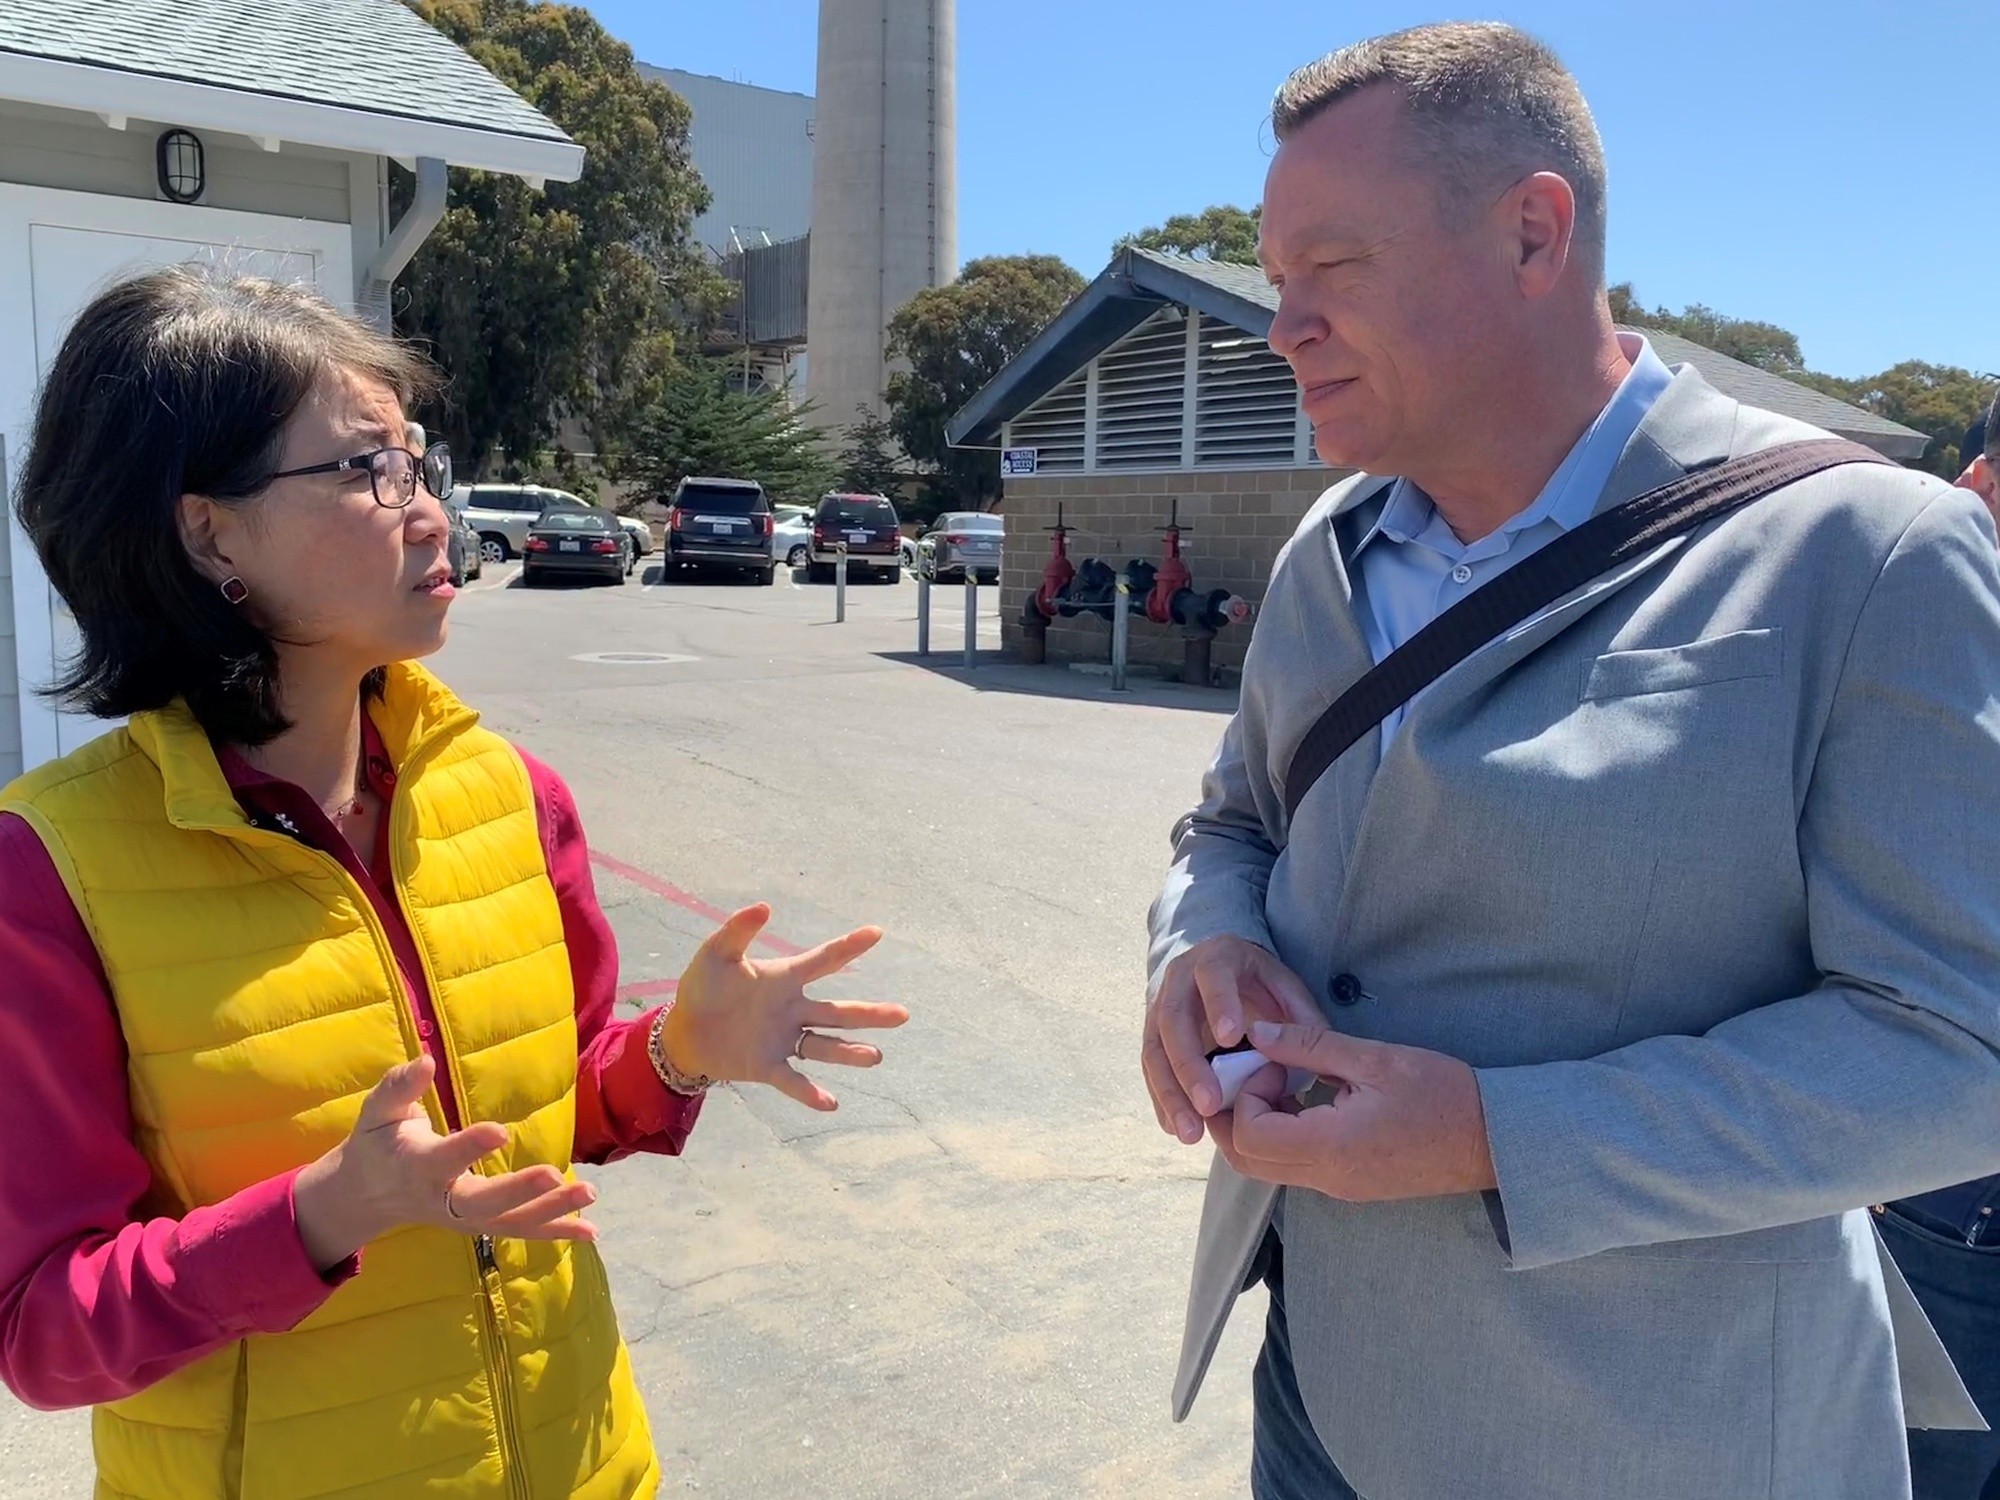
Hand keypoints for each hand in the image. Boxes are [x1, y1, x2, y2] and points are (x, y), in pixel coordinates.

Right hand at [293, 1056, 597, 1272]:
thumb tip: (426, 1061)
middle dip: (519, 1190)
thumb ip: (399, 1087)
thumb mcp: (378, 1112)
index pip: (445, 1159)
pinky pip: (520, 1231)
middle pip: (483, 1202)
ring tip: (589, 1194)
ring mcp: (464, 1218)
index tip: (499, 1129)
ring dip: (552, 1212)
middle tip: (554, 1175)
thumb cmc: (377, 1143)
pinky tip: (591, 1231)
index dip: (470, 1146)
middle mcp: (442, 1199)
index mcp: (417, 1167)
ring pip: (509, 1222)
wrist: (365, 1196)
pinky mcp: (481, 1224)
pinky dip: (556, 1232)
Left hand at [659, 904, 908, 1112]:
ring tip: (875, 1056)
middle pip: (837, 1011)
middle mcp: (792, 1009)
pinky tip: (830, 1102)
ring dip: (850, 1052)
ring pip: (824, 1045)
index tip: (876, 932)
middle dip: (870, 1014)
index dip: (849, 947)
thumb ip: (738, 931)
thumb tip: (765, 906)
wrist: (682, 1032)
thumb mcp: (716, 954)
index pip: (823, 960)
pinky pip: (793, 1079)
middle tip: (903, 1015)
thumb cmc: (702, 988)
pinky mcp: (767, 1066)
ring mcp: (783, 1039)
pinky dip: (809, 1092)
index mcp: (784, 979)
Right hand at [1142, 935, 1322, 1144]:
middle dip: (1189, 1066)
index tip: (1230, 1039)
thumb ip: (1301, 1017)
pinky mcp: (1152, 1036)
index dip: (1218, 1005)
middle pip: (1173, 1020)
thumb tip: (1314, 1059)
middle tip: (1210, 1106)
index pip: (1212, 978)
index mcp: (1215, 959)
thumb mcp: (1284, 986)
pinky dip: (1162, 1100)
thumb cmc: (1256, 982)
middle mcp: (1178, 980)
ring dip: (1170, 1094)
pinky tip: (1175, 1128)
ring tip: (1190, 1132)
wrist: (1216, 970)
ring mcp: (1158, 1008)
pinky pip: (1150, 1069)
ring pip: (1154, 1050)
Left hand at [1206, 1020, 1496, 1200]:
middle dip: (1235, 1115)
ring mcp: (1338, 1188)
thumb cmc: (1444, 1095)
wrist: (1496, 1141)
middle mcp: (1328, 1178)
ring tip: (1283, 1082)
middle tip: (1256, 1073)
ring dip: (1257, 1126)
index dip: (1245, 1095)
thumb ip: (1310, 1046)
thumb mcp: (1376, 1058)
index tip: (1273, 1062)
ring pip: (1267, 1168)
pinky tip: (1304, 1100)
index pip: (1250, 1136)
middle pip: (1246, 1161)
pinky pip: (1294, 1168)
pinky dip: (1281, 1136)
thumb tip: (1258, 1033)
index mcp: (1332, 1147)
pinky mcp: (1349, 1185)